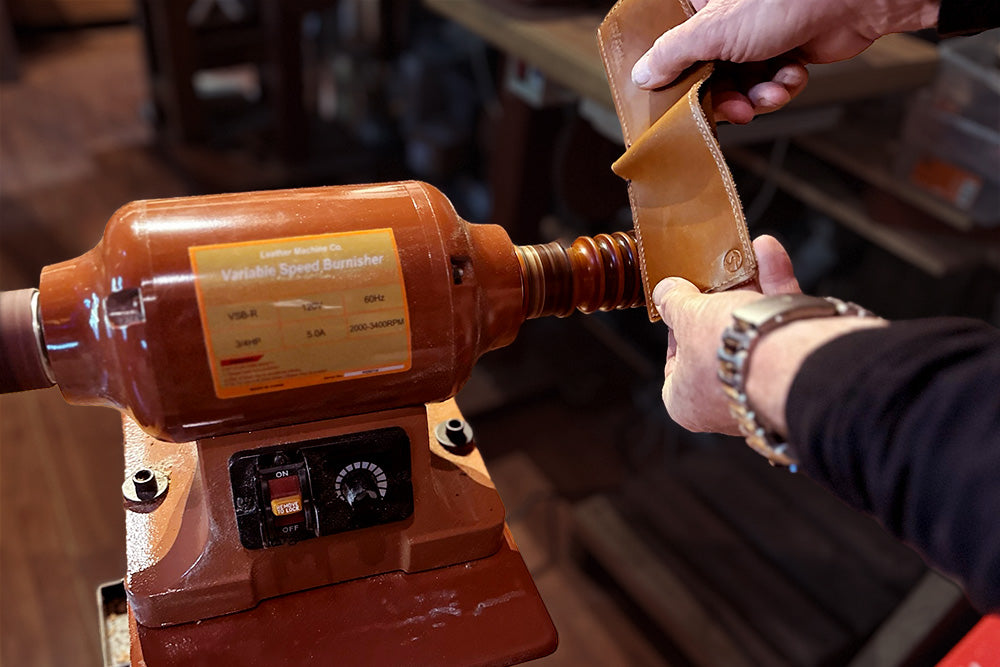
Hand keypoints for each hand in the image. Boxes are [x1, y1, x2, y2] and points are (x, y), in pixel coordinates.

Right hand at [631, 0, 939, 123]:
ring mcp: (755, 37)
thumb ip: (671, 55)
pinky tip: (790, 78)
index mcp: (700, 6)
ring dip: (755, 98)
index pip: (671, 48)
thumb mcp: (713, 31)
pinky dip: (780, 89)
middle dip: (723, 98)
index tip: (677, 101)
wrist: (851, 1)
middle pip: (705, 75)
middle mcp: (725, 21)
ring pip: (738, 86)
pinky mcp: (782, 52)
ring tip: (769, 93)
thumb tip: (641, 76)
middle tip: (733, 109)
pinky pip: (768, 85)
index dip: (673, 78)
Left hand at [653, 235, 800, 433]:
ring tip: (742, 257)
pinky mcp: (794, 366)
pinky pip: (779, 325)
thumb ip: (675, 303)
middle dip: (719, 304)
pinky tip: (769, 255)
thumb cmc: (728, 349)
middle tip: (713, 276)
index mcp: (687, 404)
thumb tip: (666, 292)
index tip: (681, 306)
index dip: (677, 331)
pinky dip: (775, 290)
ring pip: (752, 330)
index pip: (675, 364)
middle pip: (716, 343)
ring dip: (749, 289)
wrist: (790, 359)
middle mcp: (725, 402)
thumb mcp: (688, 316)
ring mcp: (762, 386)